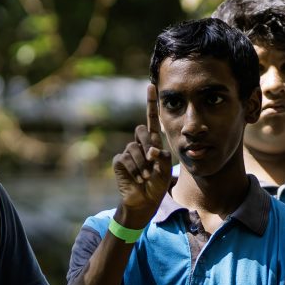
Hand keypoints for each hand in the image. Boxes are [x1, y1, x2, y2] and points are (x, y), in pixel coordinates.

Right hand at [112, 84, 172, 219]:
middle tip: (152, 165)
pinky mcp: (119, 161)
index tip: (151, 86)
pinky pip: (126, 159)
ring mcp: (128, 151)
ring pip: (134, 149)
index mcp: (153, 142)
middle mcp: (139, 143)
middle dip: (148, 148)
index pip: (151, 119)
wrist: (145, 199)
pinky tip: (137, 179)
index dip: (150, 103)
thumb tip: (152, 151)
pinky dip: (134, 171)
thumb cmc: (157, 183)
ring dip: (143, 165)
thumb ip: (163, 158)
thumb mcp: (166, 169)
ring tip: (146, 176)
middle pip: (141, 131)